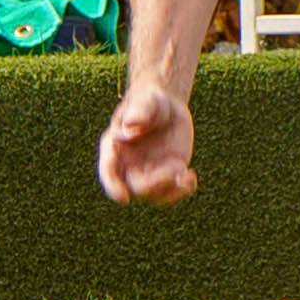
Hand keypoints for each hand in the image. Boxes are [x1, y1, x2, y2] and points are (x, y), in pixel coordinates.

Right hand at [98, 81, 197, 205]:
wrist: (167, 106)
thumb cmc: (150, 101)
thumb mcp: (146, 101)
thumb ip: (139, 111)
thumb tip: (131, 128)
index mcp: (114, 149)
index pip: (109, 172)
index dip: (113, 187)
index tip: (124, 198)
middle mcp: (128, 166)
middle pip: (136, 187)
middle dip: (154, 184)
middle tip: (176, 168)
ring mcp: (148, 174)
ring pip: (156, 195)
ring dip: (171, 191)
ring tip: (186, 175)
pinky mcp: (167, 175)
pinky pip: (172, 191)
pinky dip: (183, 189)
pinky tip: (191, 176)